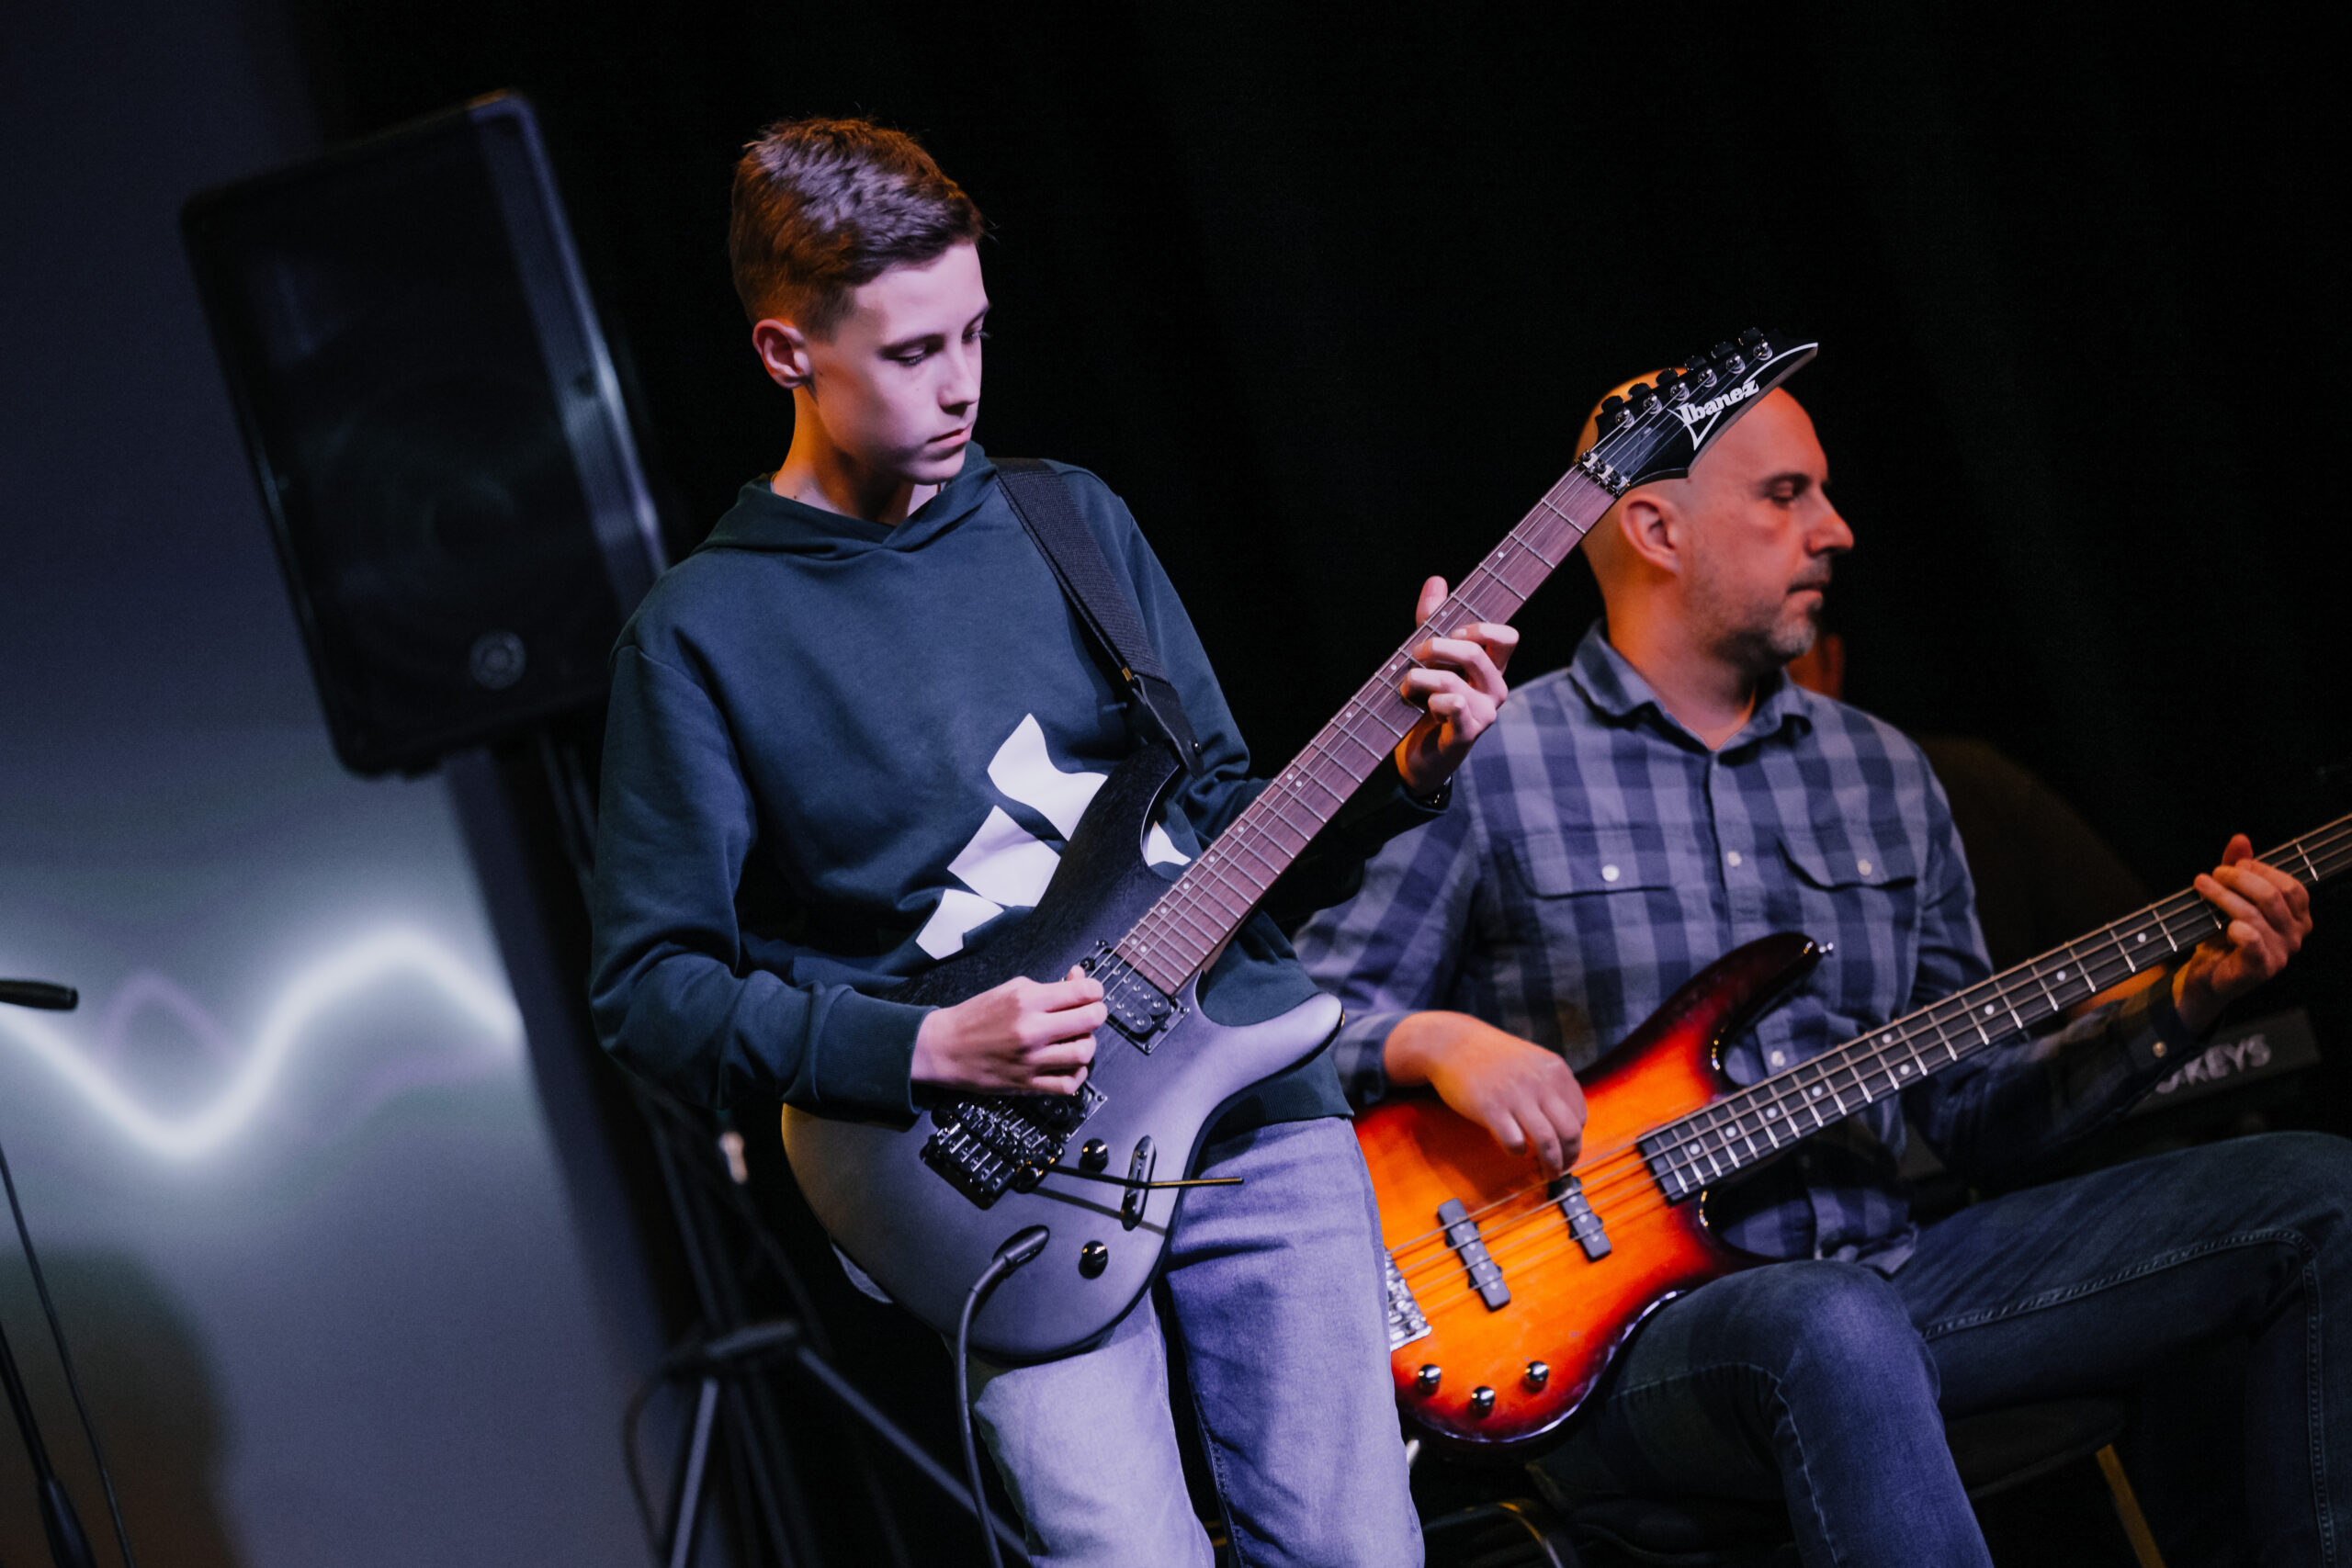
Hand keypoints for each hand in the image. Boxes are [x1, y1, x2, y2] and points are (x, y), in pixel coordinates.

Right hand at [911, 966, 1103, 1094]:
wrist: (945, 1048)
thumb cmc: (976, 1017)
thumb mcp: (1011, 989)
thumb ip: (1049, 987)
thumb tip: (1079, 981)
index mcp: (1027, 1000)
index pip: (1084, 992)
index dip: (1095, 990)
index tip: (1092, 993)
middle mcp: (1031, 1030)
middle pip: (1091, 1020)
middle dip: (1097, 1013)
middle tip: (1090, 1013)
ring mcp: (1031, 1060)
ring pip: (1084, 1053)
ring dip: (1088, 1044)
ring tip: (1078, 1038)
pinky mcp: (1027, 1084)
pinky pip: (1068, 1084)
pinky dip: (1078, 1073)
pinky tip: (1071, 1063)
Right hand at [1386, 1011, 1586, 1174]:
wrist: (1453, 1042)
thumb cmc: (1492, 1056)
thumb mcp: (1532, 1060)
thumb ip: (1551, 1086)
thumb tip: (1567, 1122)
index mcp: (1555, 1070)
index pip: (1580, 1115)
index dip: (1576, 1137)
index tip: (1567, 1148)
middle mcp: (1540, 1082)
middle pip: (1570, 1132)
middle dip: (1570, 1157)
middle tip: (1563, 1168)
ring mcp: (1515, 1096)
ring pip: (1547, 1142)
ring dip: (1551, 1164)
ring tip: (1548, 1172)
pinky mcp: (1491, 1108)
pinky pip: (1515, 1142)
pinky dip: (1518, 1152)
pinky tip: (1514, 1148)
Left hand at [1394, 576, 1517, 795]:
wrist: (1416, 756)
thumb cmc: (1425, 703)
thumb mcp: (1427, 657)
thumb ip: (1432, 620)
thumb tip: (1436, 579)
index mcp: (1490, 668)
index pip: (1507, 637)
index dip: (1481, 627)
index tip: (1453, 632)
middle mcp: (1494, 689)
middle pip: (1476, 653)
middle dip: (1438, 647)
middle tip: (1415, 654)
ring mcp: (1484, 714)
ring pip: (1454, 681)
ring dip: (1420, 677)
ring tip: (1406, 686)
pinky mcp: (1466, 735)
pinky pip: (1453, 706)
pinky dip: (1430, 701)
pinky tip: (1418, 707)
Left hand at [2171, 834, 2311, 1032]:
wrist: (2208, 974)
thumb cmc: (2224, 936)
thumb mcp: (2232, 897)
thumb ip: (2239, 868)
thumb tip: (2241, 839)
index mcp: (2298, 918)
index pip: (2291, 886)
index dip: (2262, 870)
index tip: (2234, 865)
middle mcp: (2295, 936)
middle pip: (2274, 895)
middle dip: (2241, 879)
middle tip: (2214, 874)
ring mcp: (2281, 954)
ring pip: (2254, 914)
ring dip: (2223, 895)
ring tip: (2202, 885)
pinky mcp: (2261, 968)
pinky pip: (2251, 940)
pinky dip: (2234, 927)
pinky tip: (2221, 924)